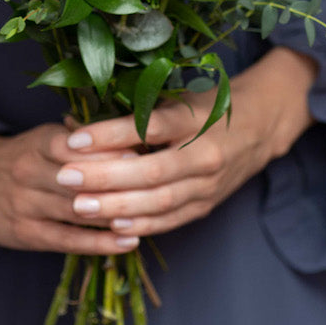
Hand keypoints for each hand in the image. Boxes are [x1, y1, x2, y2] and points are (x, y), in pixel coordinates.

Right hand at [0, 123, 143, 255]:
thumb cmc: (17, 156)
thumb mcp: (41, 137)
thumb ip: (77, 137)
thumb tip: (122, 129)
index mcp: (38, 144)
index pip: (75, 146)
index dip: (107, 152)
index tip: (141, 154)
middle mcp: (31, 173)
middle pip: (80, 180)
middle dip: (118, 183)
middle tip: (155, 186)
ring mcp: (28, 205)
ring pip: (77, 211)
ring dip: (115, 214)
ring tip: (151, 216)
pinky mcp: (27, 234)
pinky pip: (69, 240)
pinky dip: (100, 242)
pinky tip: (128, 241)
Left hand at [55, 46, 317, 239]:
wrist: (260, 126)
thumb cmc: (206, 107)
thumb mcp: (178, 97)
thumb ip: (138, 111)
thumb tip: (80, 124)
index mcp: (194, 118)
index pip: (148, 127)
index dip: (109, 135)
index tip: (73, 140)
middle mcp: (204, 153)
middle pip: (151, 171)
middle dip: (104, 177)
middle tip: (65, 178)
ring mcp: (208, 184)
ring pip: (159, 201)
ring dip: (117, 207)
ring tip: (79, 206)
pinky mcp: (207, 205)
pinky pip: (171, 219)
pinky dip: (142, 225)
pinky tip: (113, 226)